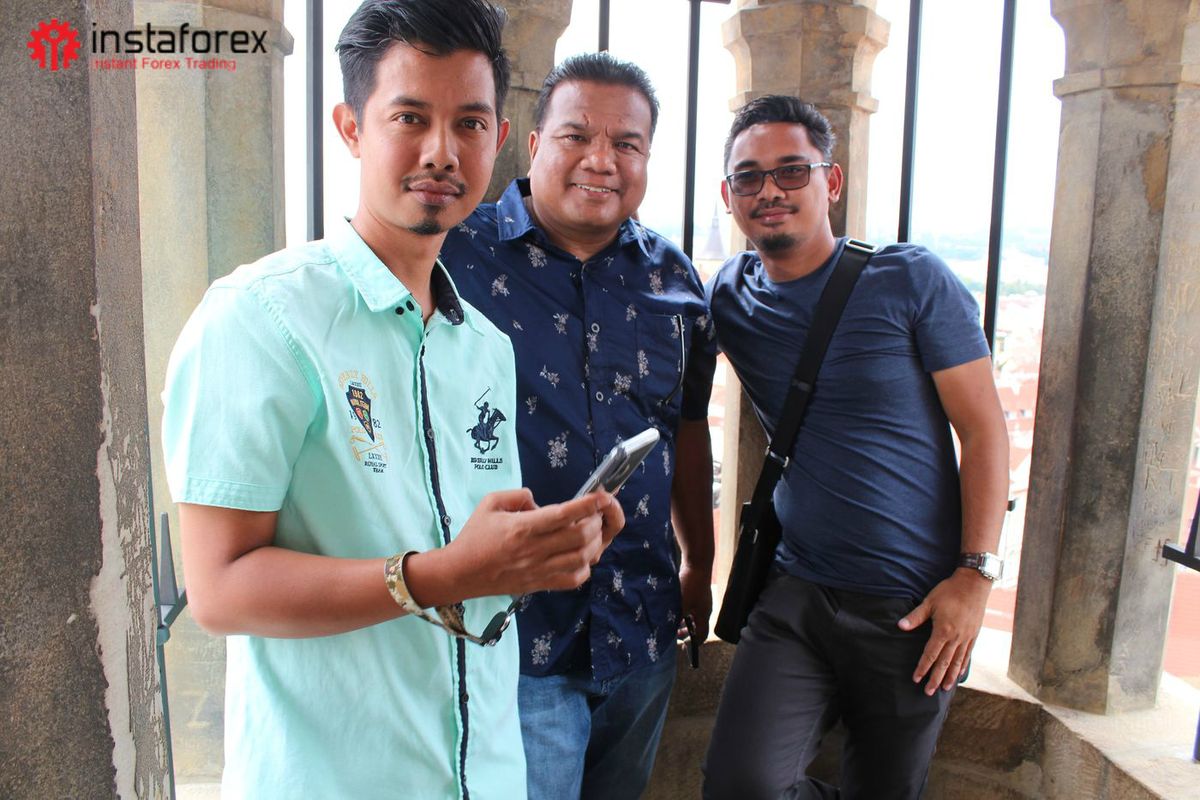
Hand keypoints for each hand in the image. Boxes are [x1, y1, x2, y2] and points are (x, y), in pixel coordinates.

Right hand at [439, 488, 618, 597]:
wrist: (460, 573)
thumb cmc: (474, 537)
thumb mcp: (490, 503)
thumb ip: (518, 495)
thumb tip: (538, 500)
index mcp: (523, 527)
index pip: (563, 514)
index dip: (588, 504)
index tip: (602, 495)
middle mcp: (534, 550)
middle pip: (580, 536)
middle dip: (596, 521)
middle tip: (595, 513)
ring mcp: (539, 570)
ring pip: (582, 558)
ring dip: (595, 543)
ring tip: (592, 532)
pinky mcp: (540, 584)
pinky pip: (573, 579)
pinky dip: (585, 566)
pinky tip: (581, 555)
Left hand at [676, 562, 712, 642]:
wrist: (697, 562)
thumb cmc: (690, 584)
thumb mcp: (681, 604)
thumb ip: (676, 618)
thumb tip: (669, 629)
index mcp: (704, 615)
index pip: (701, 635)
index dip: (693, 643)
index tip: (682, 645)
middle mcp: (704, 609)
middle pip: (697, 626)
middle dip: (686, 632)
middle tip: (675, 634)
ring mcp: (702, 600)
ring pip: (693, 616)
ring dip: (684, 621)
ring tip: (672, 622)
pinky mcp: (697, 592)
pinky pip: (691, 607)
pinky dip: (683, 611)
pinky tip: (673, 608)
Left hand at [898, 569, 991, 694]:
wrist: (974, 583)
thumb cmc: (949, 591)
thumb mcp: (929, 602)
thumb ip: (915, 617)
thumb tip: (900, 626)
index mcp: (943, 631)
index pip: (930, 654)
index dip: (923, 668)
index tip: (916, 679)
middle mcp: (956, 638)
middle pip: (944, 663)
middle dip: (935, 678)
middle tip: (928, 692)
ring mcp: (967, 638)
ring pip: (957, 662)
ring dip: (950, 677)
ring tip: (944, 688)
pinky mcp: (974, 635)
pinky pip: (967, 655)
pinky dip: (962, 666)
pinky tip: (959, 674)